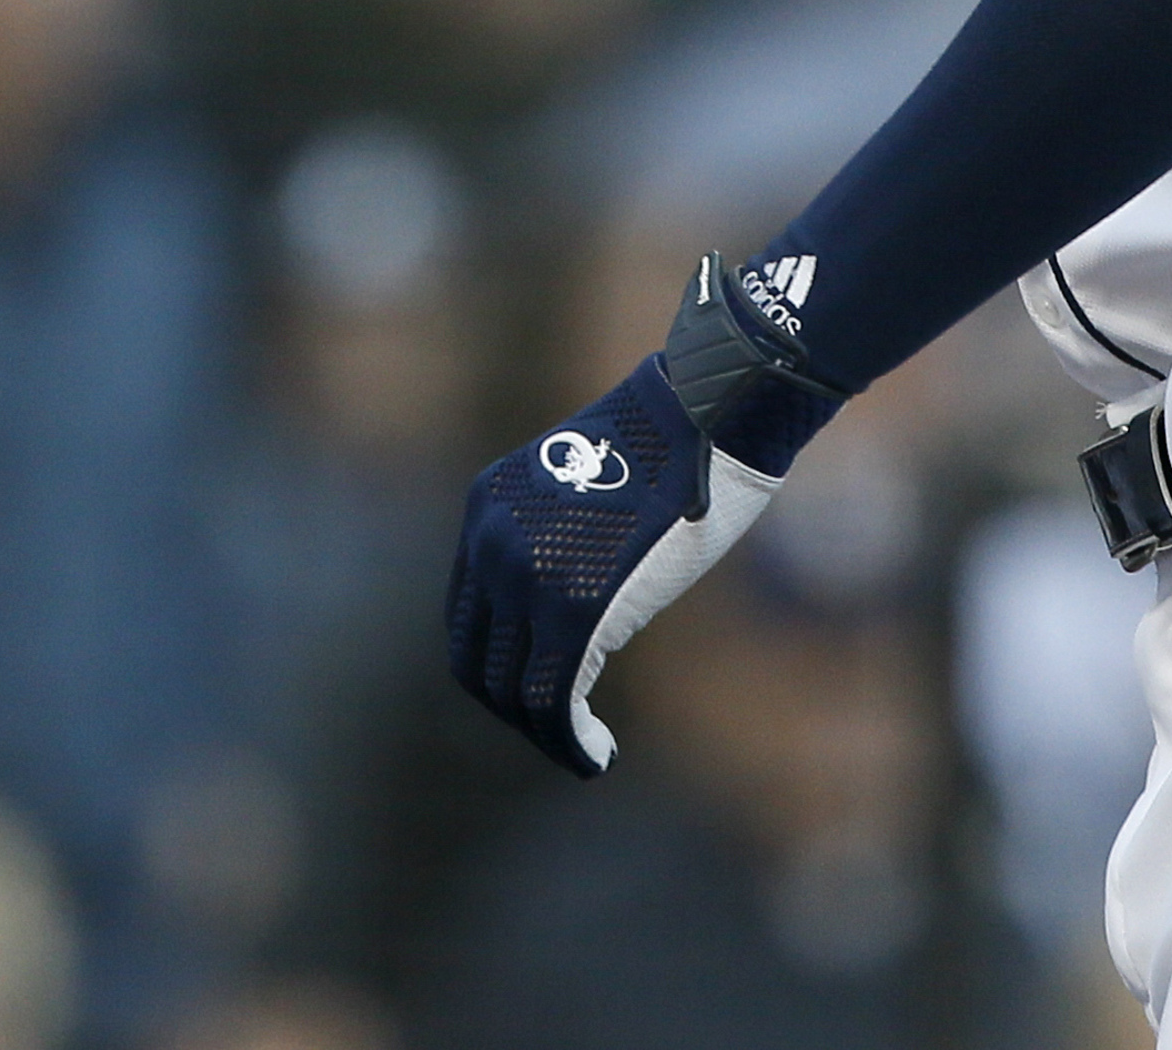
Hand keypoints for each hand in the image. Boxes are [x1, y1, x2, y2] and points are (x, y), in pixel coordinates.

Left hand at [445, 257, 835, 776]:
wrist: (704, 416)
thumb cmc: (666, 451)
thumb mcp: (584, 489)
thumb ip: (555, 543)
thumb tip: (563, 615)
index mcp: (485, 509)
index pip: (468, 619)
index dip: (499, 671)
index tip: (539, 697)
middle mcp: (490, 543)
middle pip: (479, 662)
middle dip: (515, 709)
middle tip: (560, 733)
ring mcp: (525, 576)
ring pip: (513, 689)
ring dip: (545, 735)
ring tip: (584, 751)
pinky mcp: (572, 606)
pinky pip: (552, 698)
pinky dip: (569, 741)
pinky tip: (596, 754)